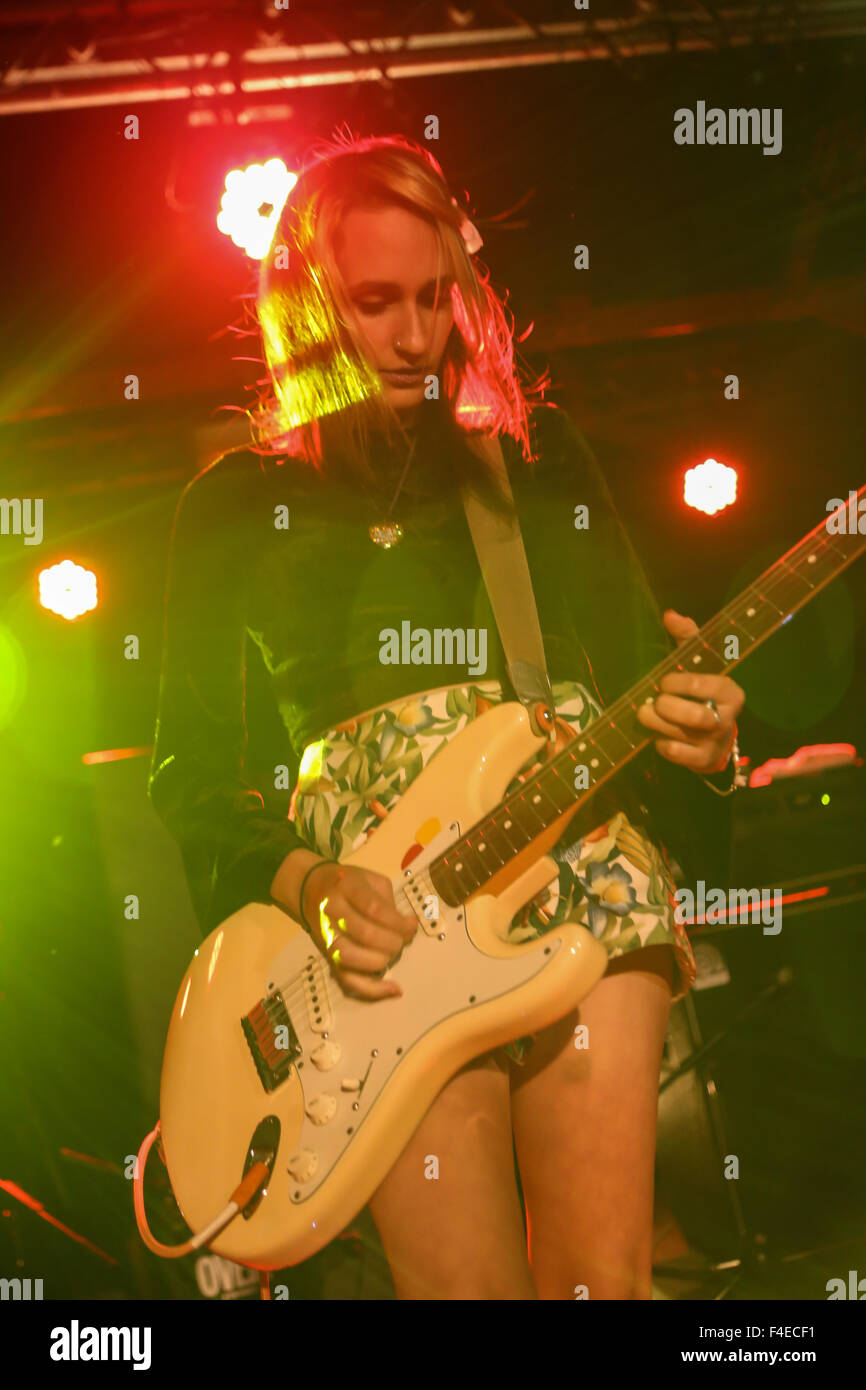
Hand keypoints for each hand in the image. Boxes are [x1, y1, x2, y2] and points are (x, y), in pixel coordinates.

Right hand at [301, 861, 416, 1000]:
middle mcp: (332, 913)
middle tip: (402, 938)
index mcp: (346, 888)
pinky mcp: (329, 958)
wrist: (311, 891)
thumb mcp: (371, 880)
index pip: (373, 909)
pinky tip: (393, 988)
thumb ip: (390, 902)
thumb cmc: (348, 884)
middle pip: (366, 935)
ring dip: (383, 960)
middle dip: (393, 941)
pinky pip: (348, 980)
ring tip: (392, 952)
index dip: (397, 921)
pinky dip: (373, 989)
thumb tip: (410, 927)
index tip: (411, 924)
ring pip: (354, 959)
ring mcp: (328, 938)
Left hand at [636, 608, 744, 774]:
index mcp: (730, 692)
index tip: (663, 681)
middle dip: (666, 707)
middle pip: (695, 717)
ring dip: (656, 724)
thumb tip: (670, 615)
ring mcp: (716, 742)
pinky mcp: (704, 761)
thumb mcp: (698, 661)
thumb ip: (687, 637)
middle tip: (652, 702)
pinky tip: (657, 736)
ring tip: (645, 714)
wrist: (714, 734)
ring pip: (682, 735)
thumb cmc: (701, 690)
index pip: (702, 686)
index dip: (676, 683)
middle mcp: (727, 719)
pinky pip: (677, 754)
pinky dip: (662, 745)